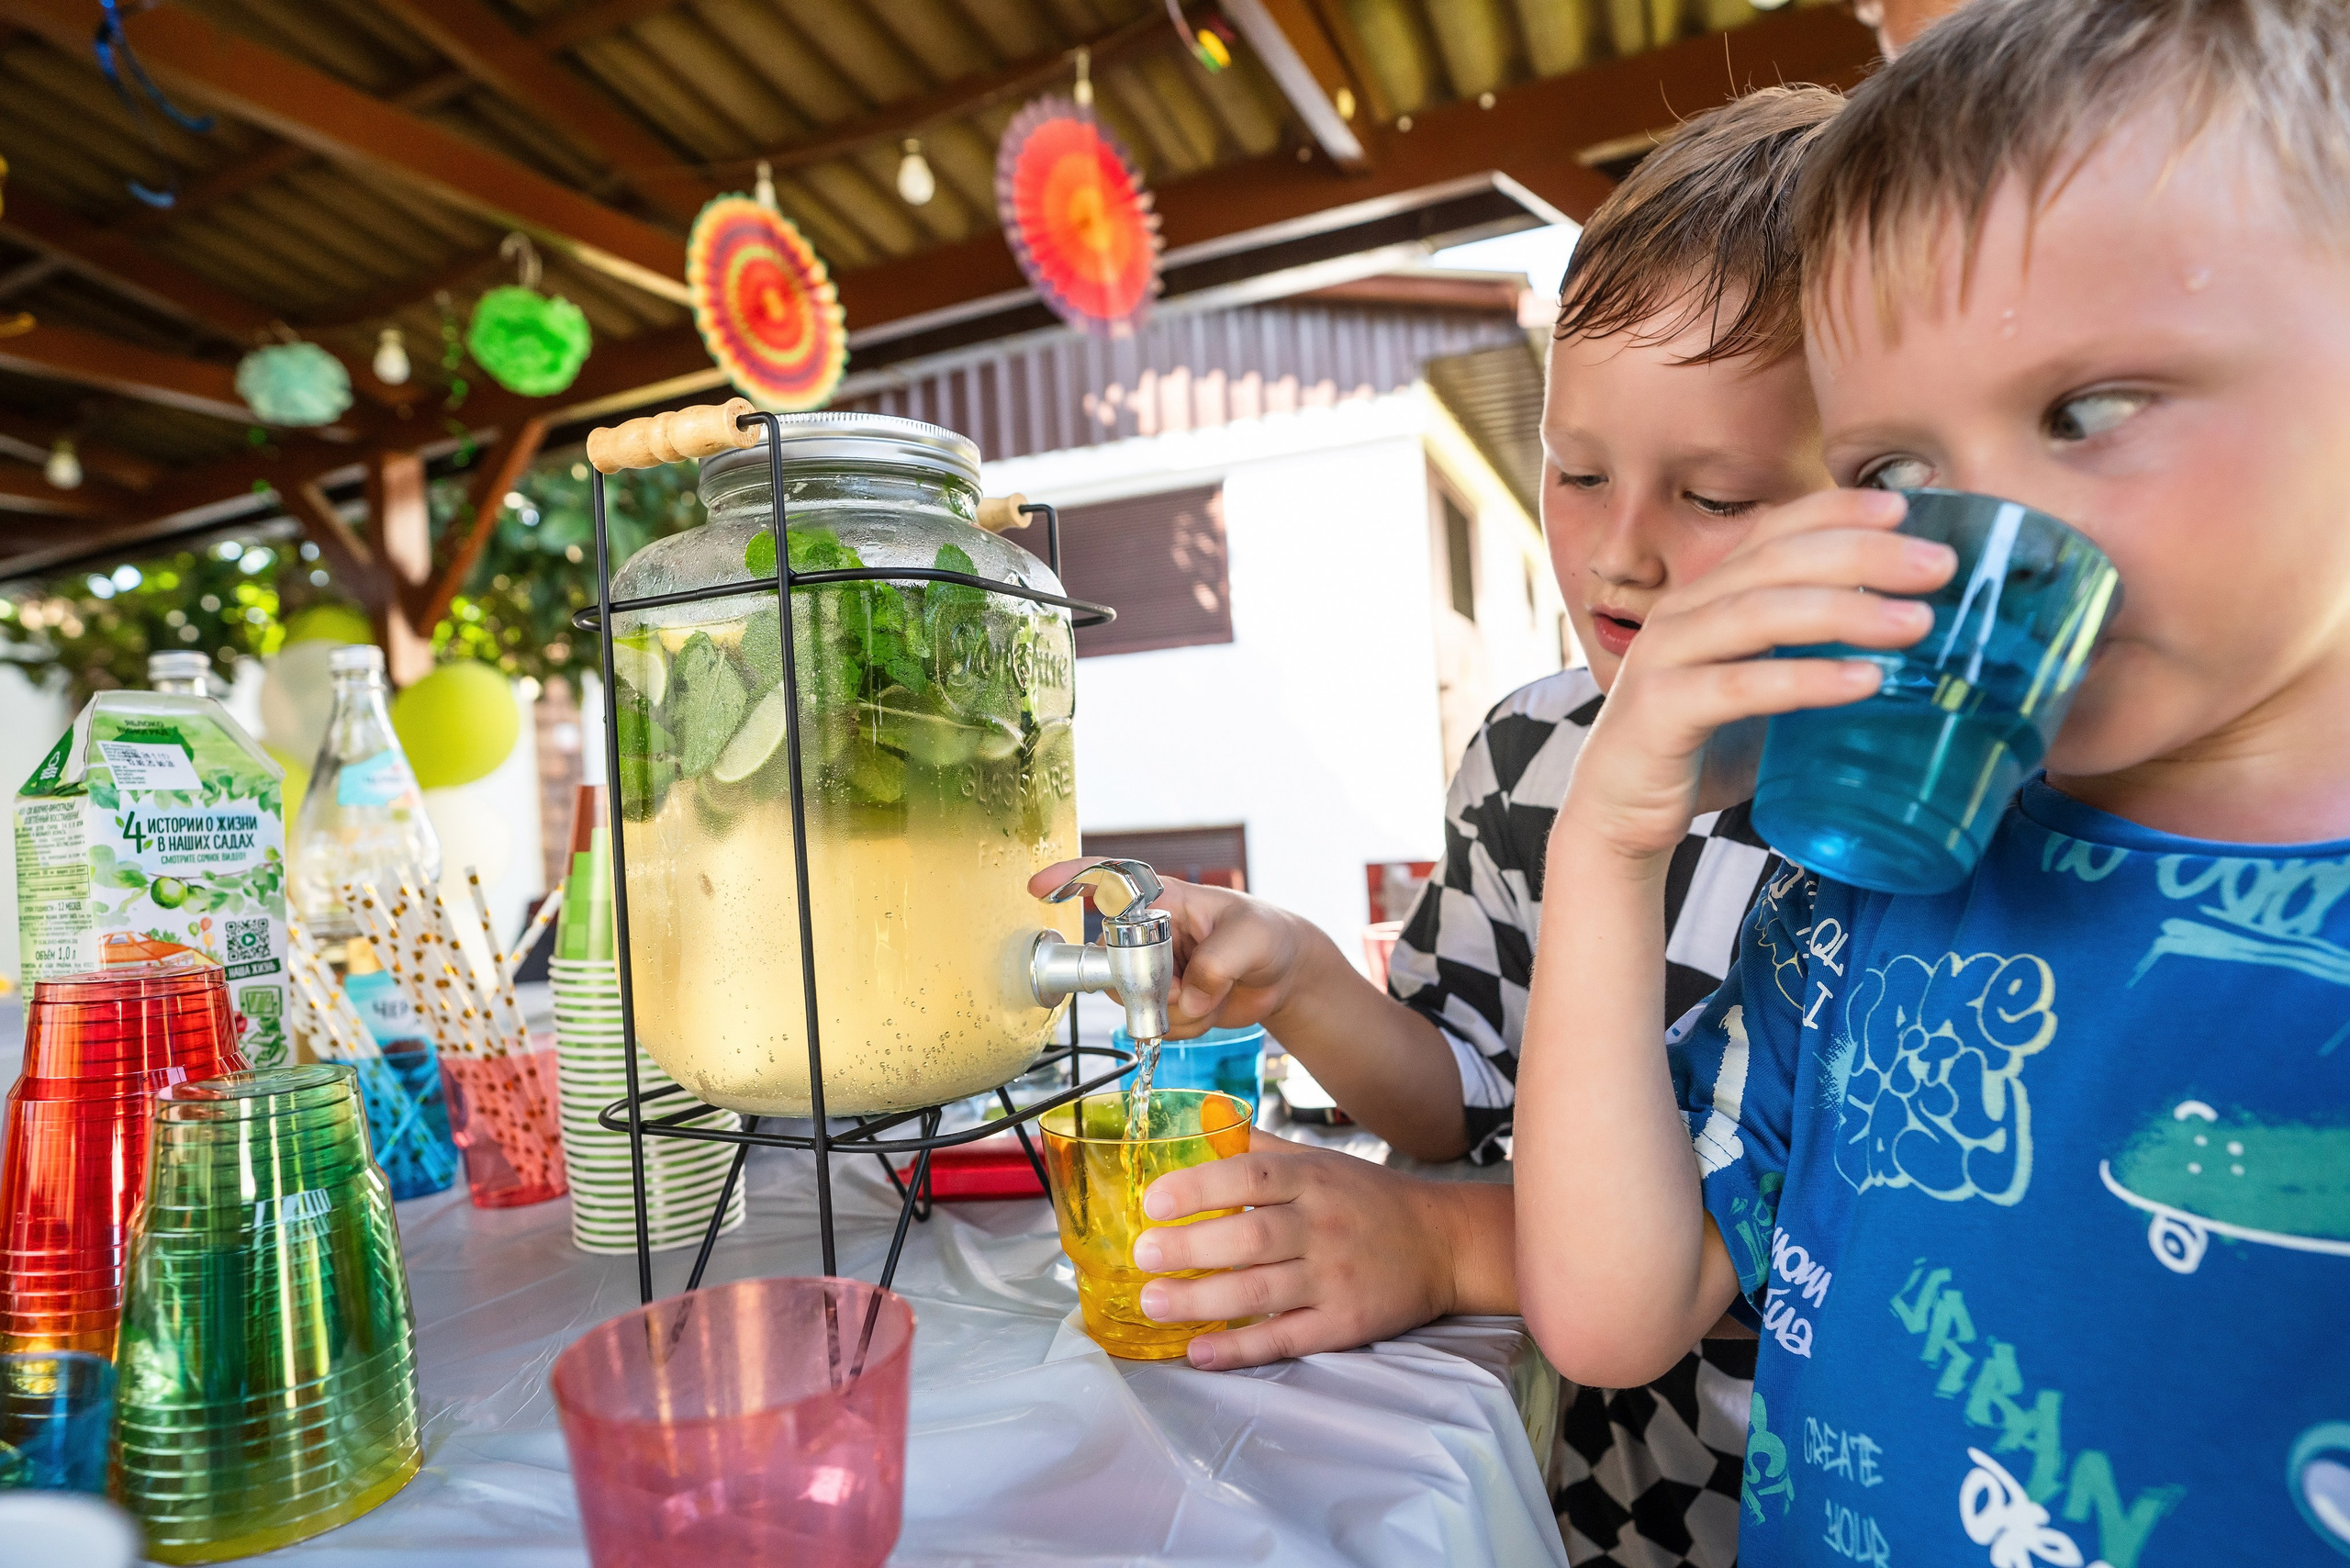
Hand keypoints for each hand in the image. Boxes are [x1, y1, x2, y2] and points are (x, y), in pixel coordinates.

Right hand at [1027, 863, 1320, 1037]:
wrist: (1285, 974)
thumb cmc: (1268, 936)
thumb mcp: (1251, 941)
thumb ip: (1216, 965)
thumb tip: (1187, 997)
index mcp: (1165, 899)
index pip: (1109, 881)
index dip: (1069, 878)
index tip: (1037, 887)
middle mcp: (1149, 931)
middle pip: (1113, 962)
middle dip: (1149, 987)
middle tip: (1190, 985)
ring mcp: (1153, 967)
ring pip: (1131, 1000)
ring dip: (1173, 1010)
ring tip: (1210, 993)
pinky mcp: (1161, 997)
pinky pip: (1152, 1023)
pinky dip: (1184, 1026)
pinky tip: (1208, 1007)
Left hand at [1128, 1131, 1511, 1369]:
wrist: (1443, 1243)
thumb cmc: (1369, 1200)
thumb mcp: (1322, 1161)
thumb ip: (1263, 1148)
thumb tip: (1205, 1124)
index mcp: (1312, 1179)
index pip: (1250, 1175)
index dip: (1198, 1187)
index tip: (1153, 1202)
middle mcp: (1321, 1226)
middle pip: (1248, 1238)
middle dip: (1189, 1248)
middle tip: (1143, 1254)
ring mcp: (1334, 1278)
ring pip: (1259, 1292)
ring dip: (1200, 1300)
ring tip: (1153, 1301)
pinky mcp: (1345, 1323)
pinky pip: (1285, 1337)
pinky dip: (1240, 1348)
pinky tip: (1200, 1351)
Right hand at [1560, 487, 1954, 862]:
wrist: (1619, 813)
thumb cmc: (1701, 747)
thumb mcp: (1765, 688)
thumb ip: (1812, 657)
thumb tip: (1914, 643)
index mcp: (1707, 596)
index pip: (1774, 530)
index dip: (1836, 510)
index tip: (1908, 507)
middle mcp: (1682, 611)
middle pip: (1776, 560)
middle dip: (1862, 554)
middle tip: (1939, 566)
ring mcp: (1664, 656)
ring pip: (1759, 612)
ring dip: (1845, 610)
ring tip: (1917, 623)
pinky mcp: (1659, 709)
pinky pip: (1741, 686)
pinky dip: (1808, 679)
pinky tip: (1865, 681)